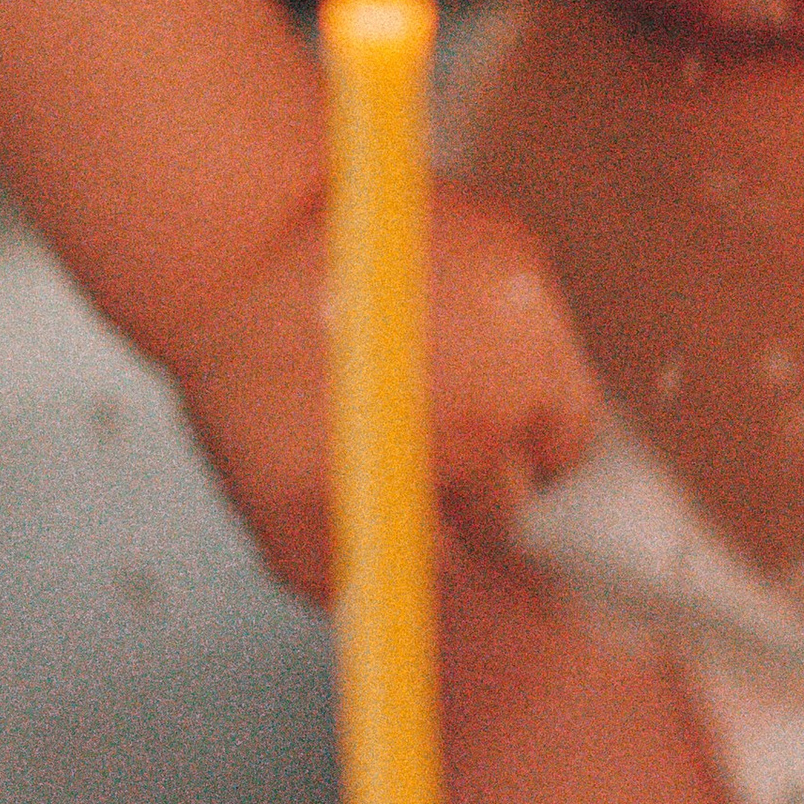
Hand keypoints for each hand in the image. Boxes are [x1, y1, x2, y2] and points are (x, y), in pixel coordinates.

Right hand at [169, 186, 600, 609]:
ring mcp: (397, 488)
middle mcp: (478, 440)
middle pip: (512, 511)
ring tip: (390, 477)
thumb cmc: (358, 224)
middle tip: (448, 458)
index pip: (567, 450)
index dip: (535, 445)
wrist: (236, 240)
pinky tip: (341, 504)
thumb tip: (547, 379)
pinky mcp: (316, 526)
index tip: (518, 443)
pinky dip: (354, 558)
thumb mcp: (498, 246)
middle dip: (489, 491)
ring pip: (439, 557)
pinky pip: (356, 579)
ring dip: (425, 529)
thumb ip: (536, 329)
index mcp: (533, 377)